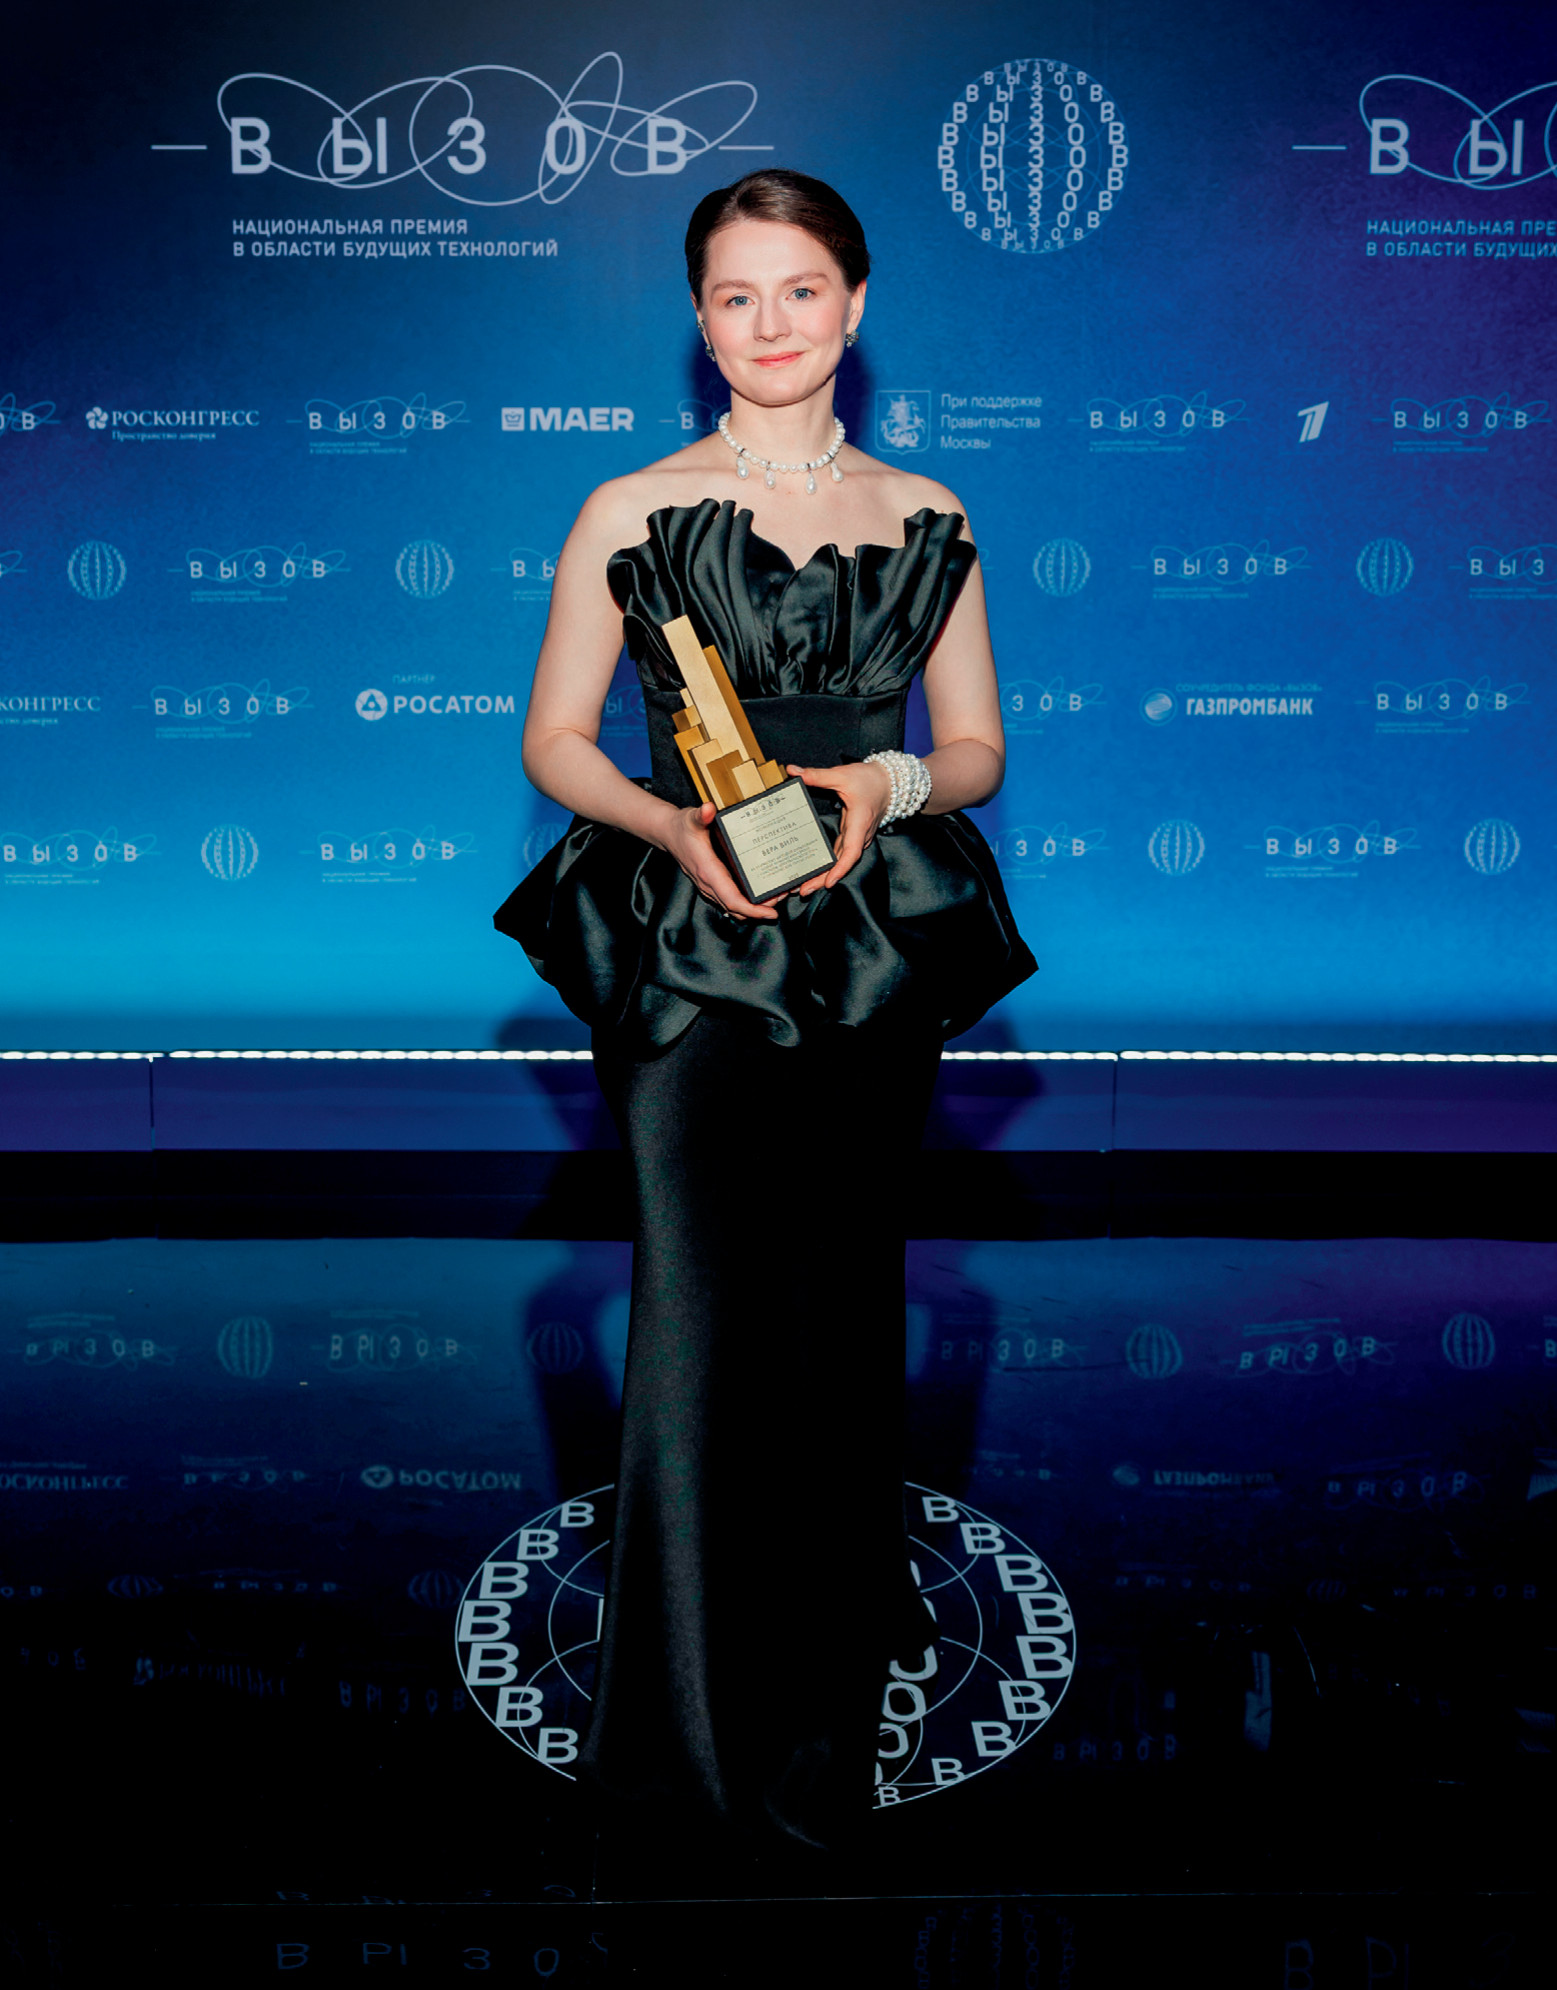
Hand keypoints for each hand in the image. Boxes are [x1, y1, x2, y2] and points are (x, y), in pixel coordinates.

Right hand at [662, 800, 780, 920]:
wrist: (668, 833)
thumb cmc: (682, 827)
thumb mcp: (692, 818)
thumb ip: (701, 814)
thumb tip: (708, 809)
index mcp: (708, 872)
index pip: (732, 900)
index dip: (752, 909)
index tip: (770, 912)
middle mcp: (709, 884)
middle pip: (737, 908)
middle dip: (760, 910)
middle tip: (782, 897)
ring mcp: (709, 887)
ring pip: (733, 907)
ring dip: (754, 907)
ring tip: (775, 896)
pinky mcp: (711, 885)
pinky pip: (729, 900)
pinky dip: (745, 902)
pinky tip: (758, 893)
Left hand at [786, 759, 893, 893]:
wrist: (890, 782)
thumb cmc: (870, 779)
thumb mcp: (842, 774)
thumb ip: (817, 775)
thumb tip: (793, 771)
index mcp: (859, 822)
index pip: (851, 851)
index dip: (840, 868)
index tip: (829, 882)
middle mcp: (859, 835)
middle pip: (842, 863)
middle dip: (823, 879)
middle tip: (802, 891)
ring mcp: (857, 838)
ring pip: (840, 861)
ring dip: (823, 875)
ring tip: (801, 887)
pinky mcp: (852, 837)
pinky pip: (840, 855)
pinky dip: (827, 865)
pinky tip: (812, 871)